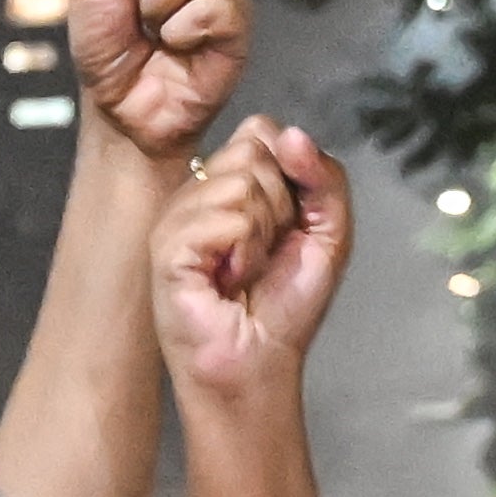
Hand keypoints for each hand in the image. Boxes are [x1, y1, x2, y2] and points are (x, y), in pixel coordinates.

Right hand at [155, 120, 354, 412]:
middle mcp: (197, 192)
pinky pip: (226, 218)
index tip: (286, 227)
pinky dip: (243, 254)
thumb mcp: (328, 231)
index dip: (291, 176)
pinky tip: (227, 282)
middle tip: (263, 255)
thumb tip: (292, 134)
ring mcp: (176, 217)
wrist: (260, 365)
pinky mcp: (167, 246)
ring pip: (241, 184)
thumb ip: (325, 176)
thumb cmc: (284, 307)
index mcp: (228, 182)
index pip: (261, 131)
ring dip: (261, 236)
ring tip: (244, 271)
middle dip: (279, 208)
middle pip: (252, 151)